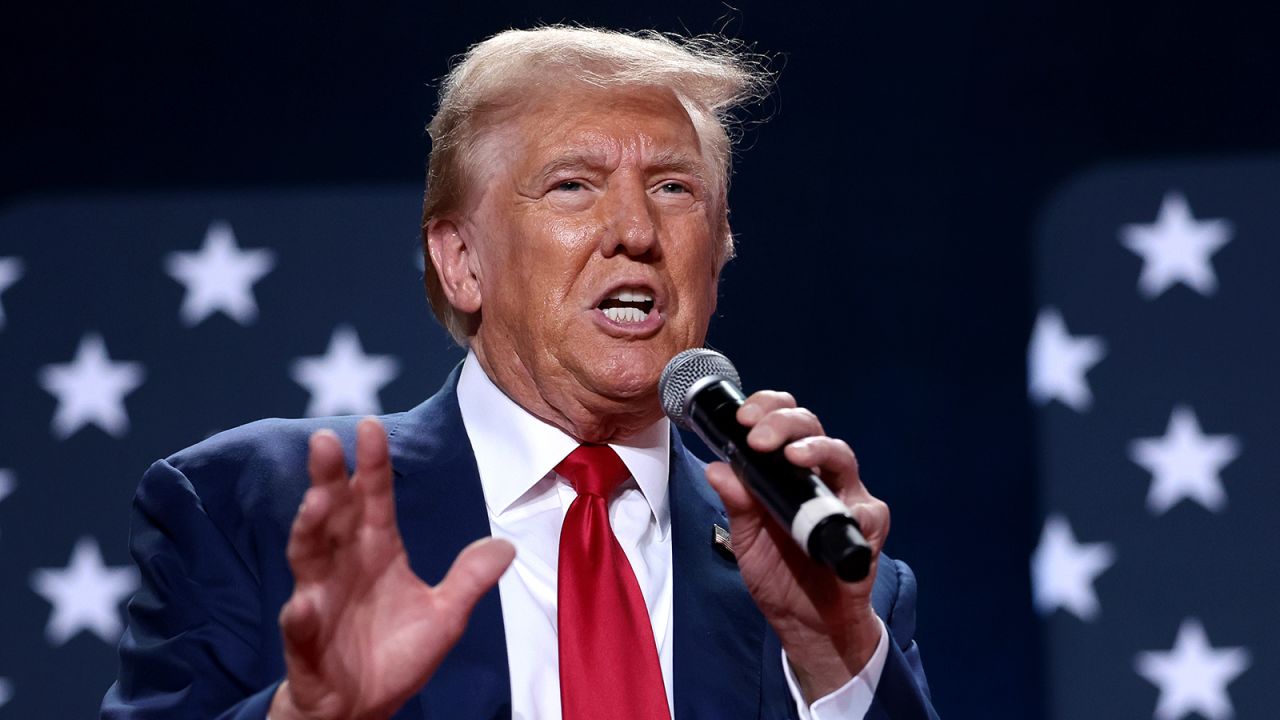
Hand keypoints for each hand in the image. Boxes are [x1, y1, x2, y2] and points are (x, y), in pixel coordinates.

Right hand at [269, 418, 514, 719]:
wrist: (362, 707)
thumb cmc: (395, 654)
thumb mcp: (445, 616)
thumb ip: (469, 579)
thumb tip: (506, 546)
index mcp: (377, 552)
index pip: (374, 500)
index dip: (372, 465)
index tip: (372, 426)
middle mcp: (343, 566)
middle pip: (334, 514)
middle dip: (328, 479)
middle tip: (324, 440)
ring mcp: (319, 598)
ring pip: (309, 556)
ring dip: (309, 529)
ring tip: (317, 503)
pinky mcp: (306, 640)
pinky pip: (300, 624)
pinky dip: (300, 614)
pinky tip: (302, 605)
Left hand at [704, 391, 888, 702]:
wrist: (805, 621)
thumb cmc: (778, 573)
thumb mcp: (746, 538)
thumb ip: (736, 503)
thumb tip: (716, 468)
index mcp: (786, 469)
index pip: (782, 422)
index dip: (766, 409)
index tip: (743, 418)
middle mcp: (819, 474)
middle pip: (811, 427)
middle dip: (784, 423)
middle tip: (759, 437)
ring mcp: (846, 497)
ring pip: (841, 455)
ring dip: (818, 450)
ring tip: (795, 456)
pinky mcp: (867, 526)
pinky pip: (868, 511)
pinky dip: (853, 508)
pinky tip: (840, 510)